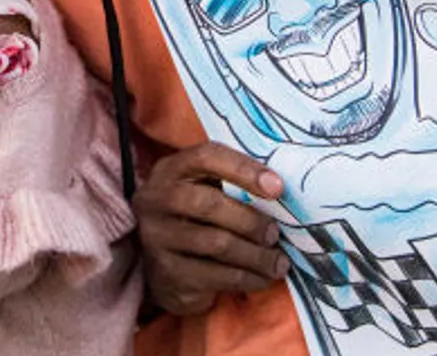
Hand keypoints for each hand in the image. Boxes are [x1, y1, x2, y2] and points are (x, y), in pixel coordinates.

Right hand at [134, 142, 290, 315]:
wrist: (162, 268)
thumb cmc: (195, 219)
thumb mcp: (204, 191)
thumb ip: (232, 184)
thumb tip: (279, 190)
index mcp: (170, 170)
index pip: (206, 157)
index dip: (243, 169)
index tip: (278, 187)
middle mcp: (156, 200)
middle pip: (209, 204)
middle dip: (251, 221)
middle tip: (275, 234)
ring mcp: (158, 239)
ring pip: (217, 244)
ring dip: (257, 255)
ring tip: (279, 262)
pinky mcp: (168, 274)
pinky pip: (218, 276)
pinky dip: (249, 278)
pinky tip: (263, 278)